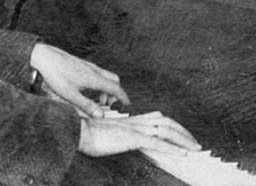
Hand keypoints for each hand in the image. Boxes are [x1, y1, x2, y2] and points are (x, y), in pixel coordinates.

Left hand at [30, 43, 129, 117]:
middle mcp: (93, 70)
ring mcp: (87, 65)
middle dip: (115, 94)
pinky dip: (98, 83)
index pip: (116, 88)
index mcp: (94, 78)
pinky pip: (96, 73)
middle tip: (110, 106)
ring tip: (97, 101)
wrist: (44, 56)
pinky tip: (87, 90)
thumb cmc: (55, 74)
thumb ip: (86, 106)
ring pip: (104, 76)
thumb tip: (100, 116)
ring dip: (106, 88)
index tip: (127, 107)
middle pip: (114, 80)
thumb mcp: (70, 95)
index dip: (124, 98)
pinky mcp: (80, 63)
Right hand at [78, 111, 201, 156]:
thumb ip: (113, 134)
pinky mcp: (130, 138)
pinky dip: (172, 148)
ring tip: (195, 148)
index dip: (171, 124)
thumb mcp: (103, 134)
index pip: (154, 118)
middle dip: (182, 131)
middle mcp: (132, 122)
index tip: (182, 134)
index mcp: (127, 121)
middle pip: (164, 121)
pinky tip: (183, 154)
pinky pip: (156, 142)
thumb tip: (116, 140)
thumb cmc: (85, 134)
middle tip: (195, 143)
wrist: (76, 131)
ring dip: (183, 139)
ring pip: (164, 130)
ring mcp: (132, 129)